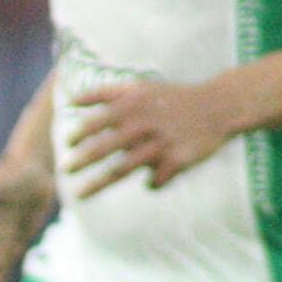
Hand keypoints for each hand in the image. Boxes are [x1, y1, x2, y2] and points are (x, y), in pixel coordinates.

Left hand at [66, 78, 245, 195]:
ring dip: (98, 184)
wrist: (217, 106)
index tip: (67, 143)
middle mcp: (143, 126)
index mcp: (132, 106)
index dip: (78, 133)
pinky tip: (149, 183)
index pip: (96, 122)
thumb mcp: (138, 87)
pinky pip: (156, 180)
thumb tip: (70, 100)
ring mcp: (160, 145)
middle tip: (63, 170)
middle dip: (80, 160)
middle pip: (104, 148)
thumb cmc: (170, 97)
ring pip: (123, 169)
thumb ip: (103, 92)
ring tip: (79, 194)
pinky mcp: (178, 160)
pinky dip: (150, 184)